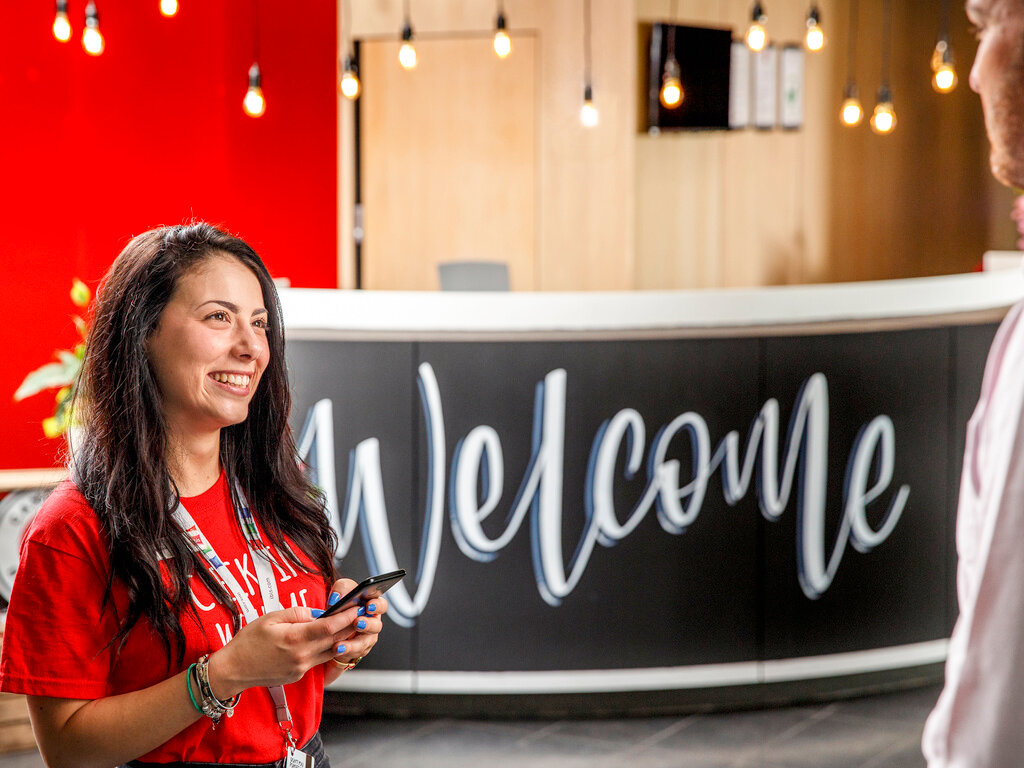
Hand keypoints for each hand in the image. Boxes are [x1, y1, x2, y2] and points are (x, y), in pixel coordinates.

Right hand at [207, 604, 360, 698]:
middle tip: (359, 613)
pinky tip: (328, 639)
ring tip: (349, 625)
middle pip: (335, 641)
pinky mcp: (298, 675)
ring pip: (330, 652)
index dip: (345, 617)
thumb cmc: (248, 641)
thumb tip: (317, 612)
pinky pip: (318, 660)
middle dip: (349, 626)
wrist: (234, 669)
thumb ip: (296, 613)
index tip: (356, 607)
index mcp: (294, 639)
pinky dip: (326, 649)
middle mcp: (301, 656)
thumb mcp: (270, 618)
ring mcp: (301, 668)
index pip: (329, 627)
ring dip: (341, 639)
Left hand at [322, 578, 388, 683]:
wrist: (330, 623)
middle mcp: (372, 623)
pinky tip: (336, 651)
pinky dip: (345, 653)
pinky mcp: (357, 650)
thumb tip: (337, 598)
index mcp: (372, 606)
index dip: (377, 606)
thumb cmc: (341, 603)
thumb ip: (342, 589)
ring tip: (339, 645)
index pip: (381, 605)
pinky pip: (355, 654)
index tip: (368, 606)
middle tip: (357, 623)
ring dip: (353, 645)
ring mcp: (366, 638)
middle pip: (376, 626)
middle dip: (367, 625)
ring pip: (365, 643)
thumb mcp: (341, 590)